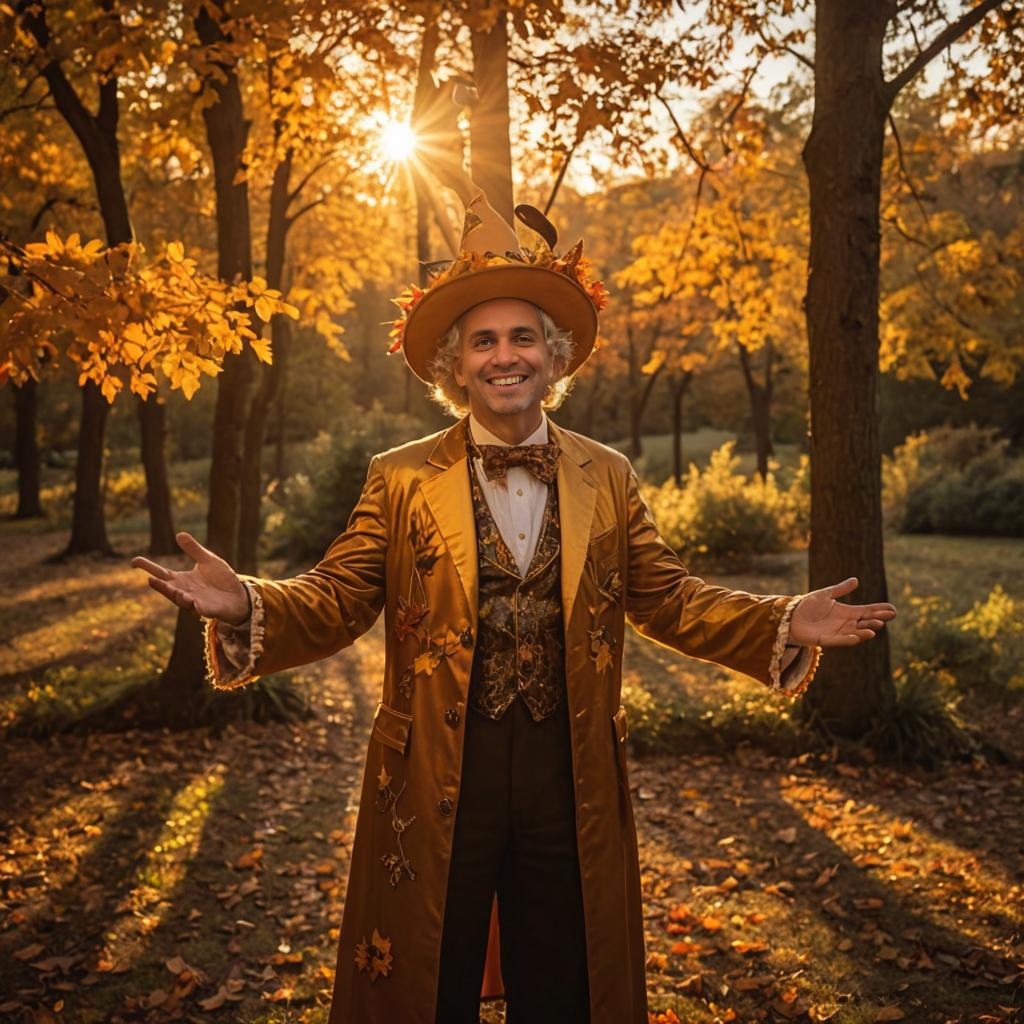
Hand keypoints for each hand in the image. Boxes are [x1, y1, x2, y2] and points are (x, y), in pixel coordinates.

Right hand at [131, 532, 249, 624]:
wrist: (239, 595)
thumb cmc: (221, 579)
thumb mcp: (208, 560)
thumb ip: (194, 550)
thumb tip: (179, 534)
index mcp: (182, 581)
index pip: (161, 573)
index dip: (147, 567)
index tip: (133, 562)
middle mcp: (185, 592)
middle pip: (168, 589)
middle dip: (160, 586)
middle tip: (150, 579)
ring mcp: (196, 602)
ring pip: (182, 600)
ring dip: (176, 595)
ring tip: (171, 588)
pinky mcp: (210, 610)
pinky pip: (202, 609)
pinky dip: (197, 607)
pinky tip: (193, 602)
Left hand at [788, 577, 896, 646]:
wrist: (790, 616)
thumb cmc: (807, 605)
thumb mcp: (825, 594)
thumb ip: (840, 589)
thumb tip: (856, 580)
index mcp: (846, 612)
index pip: (867, 612)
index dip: (879, 611)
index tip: (893, 609)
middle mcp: (845, 623)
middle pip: (865, 623)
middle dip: (876, 620)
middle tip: (888, 617)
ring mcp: (837, 632)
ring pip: (855, 633)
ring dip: (866, 631)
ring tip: (876, 627)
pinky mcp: (826, 640)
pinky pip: (840, 641)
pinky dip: (849, 639)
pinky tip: (857, 636)